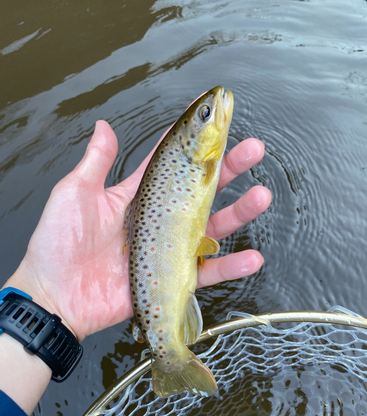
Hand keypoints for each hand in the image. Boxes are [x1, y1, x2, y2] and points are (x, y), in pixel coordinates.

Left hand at [4, 121, 270, 341]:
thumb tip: (104, 125)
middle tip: (253, 149)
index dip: (190, 141)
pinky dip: (231, 266)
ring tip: (262, 195)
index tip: (211, 118)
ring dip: (239, 212)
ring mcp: (168, 247)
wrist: (55, 296)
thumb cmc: (58, 243)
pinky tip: (253, 257)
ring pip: (213, 227)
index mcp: (137, 196)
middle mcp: (159, 218)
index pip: (169, 162)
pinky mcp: (172, 277)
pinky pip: (208, 271)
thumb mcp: (74, 194)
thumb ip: (96, 162)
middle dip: (229, 168)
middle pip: (201, 189)